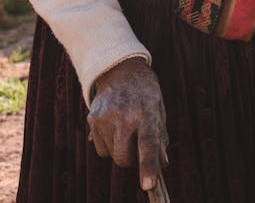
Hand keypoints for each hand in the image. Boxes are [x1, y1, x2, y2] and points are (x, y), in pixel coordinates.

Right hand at [87, 57, 167, 191]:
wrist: (120, 67)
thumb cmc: (144, 92)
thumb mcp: (158, 108)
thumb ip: (160, 136)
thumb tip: (162, 164)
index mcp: (146, 111)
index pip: (148, 143)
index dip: (148, 166)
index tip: (148, 186)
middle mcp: (125, 115)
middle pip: (124, 159)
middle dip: (132, 160)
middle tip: (137, 144)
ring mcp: (106, 117)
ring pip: (112, 155)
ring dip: (120, 149)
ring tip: (125, 128)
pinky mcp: (93, 118)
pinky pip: (101, 148)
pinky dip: (108, 143)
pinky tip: (113, 124)